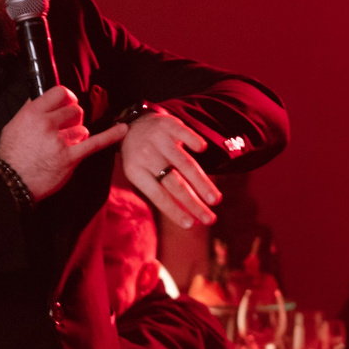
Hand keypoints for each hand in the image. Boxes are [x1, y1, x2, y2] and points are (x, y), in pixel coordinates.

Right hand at [0, 88, 128, 200]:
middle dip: (73, 119)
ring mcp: (59, 141)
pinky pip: (95, 143)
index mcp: (33, 113)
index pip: (60, 92)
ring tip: (63, 146)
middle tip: (64, 130)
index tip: (68, 103)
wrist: (11, 181)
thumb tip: (48, 99)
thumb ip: (31, 110)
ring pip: (83, 128)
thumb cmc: (12, 155)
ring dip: (77, 136)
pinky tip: (122, 129)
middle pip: (75, 110)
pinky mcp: (70, 157)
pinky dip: (111, 135)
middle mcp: (47, 124)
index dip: (67, 98)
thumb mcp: (14, 125)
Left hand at [122, 110, 221, 229]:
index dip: (174, 211)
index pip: (158, 196)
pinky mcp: (170, 124)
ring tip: (215, 200)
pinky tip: (202, 150)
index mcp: (135, 171)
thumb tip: (190, 221)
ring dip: (202, 182)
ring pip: (184, 164)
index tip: (191, 225)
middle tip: (210, 219)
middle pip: (174, 183)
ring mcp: (158, 139)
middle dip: (193, 203)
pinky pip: (185, 134)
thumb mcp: (141, 175)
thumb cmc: (142, 157)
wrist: (133, 123)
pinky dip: (194, 141)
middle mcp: (146, 156)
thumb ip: (162, 194)